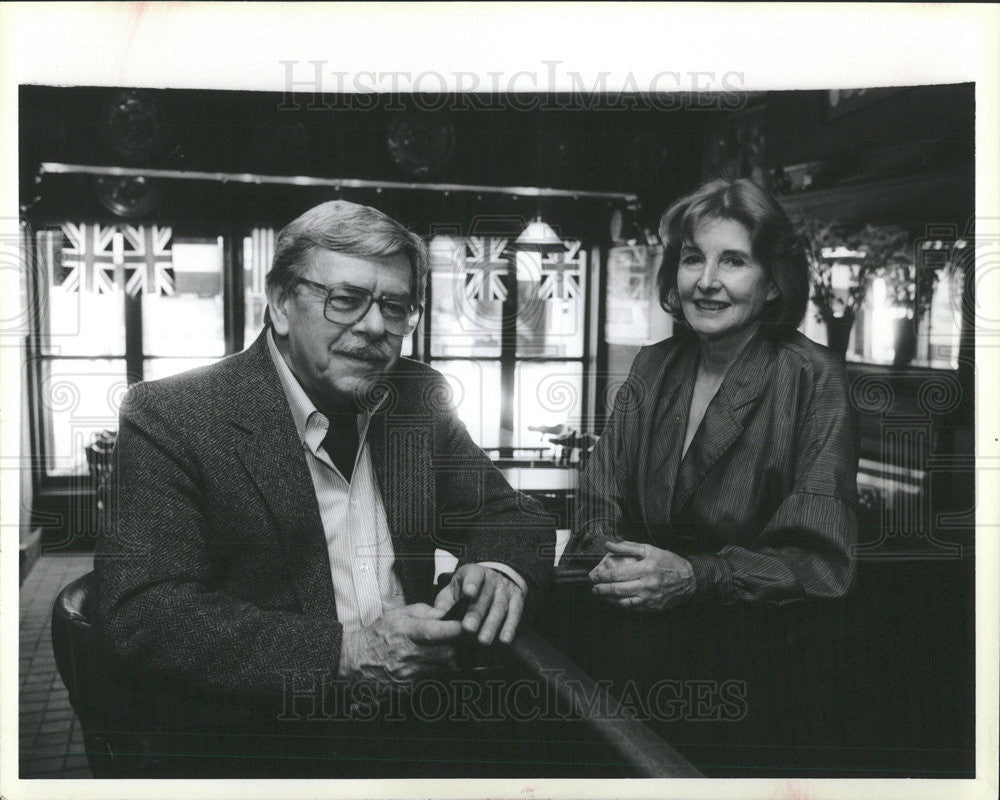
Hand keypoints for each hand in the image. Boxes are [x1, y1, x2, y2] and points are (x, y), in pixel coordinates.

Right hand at [338, 603, 460, 689]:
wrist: (353, 663)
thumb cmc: (376, 635)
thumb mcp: (395, 615)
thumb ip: (422, 611)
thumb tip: (444, 613)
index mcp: (405, 632)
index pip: (439, 631)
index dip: (456, 628)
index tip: (464, 625)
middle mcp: (408, 654)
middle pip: (448, 653)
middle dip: (455, 646)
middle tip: (455, 641)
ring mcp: (409, 674)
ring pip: (443, 668)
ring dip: (446, 660)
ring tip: (441, 651)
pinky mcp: (408, 688)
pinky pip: (431, 679)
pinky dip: (434, 671)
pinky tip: (427, 664)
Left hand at [433, 564, 525, 644]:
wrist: (494, 579)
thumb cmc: (466, 590)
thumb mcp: (453, 591)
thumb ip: (444, 604)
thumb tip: (436, 618)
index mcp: (473, 572)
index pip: (473, 575)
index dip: (471, 584)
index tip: (468, 594)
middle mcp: (492, 578)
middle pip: (485, 596)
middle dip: (477, 613)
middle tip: (469, 629)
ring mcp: (506, 588)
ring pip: (500, 607)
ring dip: (492, 625)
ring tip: (483, 640)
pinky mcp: (517, 599)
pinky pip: (515, 614)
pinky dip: (510, 627)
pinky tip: (504, 640)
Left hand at [589, 540, 695, 611]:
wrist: (689, 579)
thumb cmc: (668, 562)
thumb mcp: (650, 550)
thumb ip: (628, 547)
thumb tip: (609, 544)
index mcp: (646, 567)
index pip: (619, 573)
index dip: (603, 576)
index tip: (594, 575)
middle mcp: (647, 584)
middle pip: (618, 589)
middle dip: (602, 589)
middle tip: (593, 587)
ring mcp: (650, 598)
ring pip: (623, 601)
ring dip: (608, 598)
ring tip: (600, 593)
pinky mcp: (653, 607)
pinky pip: (632, 607)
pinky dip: (620, 604)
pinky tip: (613, 600)